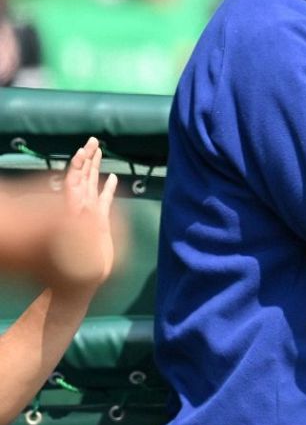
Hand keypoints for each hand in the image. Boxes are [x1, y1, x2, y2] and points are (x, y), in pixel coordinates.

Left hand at [46, 137, 121, 289]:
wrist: (79, 284)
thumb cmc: (77, 268)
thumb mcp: (78, 247)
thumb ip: (84, 230)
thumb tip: (88, 215)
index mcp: (75, 211)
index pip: (74, 181)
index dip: (79, 165)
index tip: (85, 149)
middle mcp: (80, 209)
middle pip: (82, 177)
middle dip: (88, 158)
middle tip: (94, 140)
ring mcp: (89, 214)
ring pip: (91, 186)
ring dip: (95, 169)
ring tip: (100, 152)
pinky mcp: (99, 222)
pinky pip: (104, 200)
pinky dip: (108, 188)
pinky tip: (113, 179)